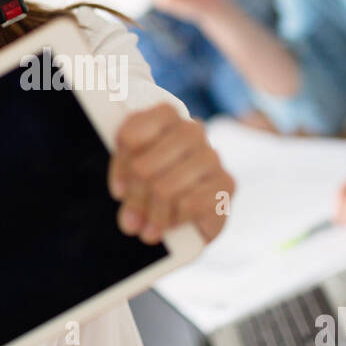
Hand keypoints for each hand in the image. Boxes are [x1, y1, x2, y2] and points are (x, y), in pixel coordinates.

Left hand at [108, 103, 233, 244]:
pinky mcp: (226, 183)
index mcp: (165, 115)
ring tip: (149, 230)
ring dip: (153, 216)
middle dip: (135, 200)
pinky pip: (189, 205)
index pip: (130, 137)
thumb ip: (126, 182)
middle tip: (130, 220)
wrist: (193, 212)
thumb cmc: (158, 185)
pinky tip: (175, 223)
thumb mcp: (133, 176)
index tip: (119, 191)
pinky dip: (176, 220)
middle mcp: (191, 129)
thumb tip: (128, 212)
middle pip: (143, 168)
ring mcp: (211, 155)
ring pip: (164, 190)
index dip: (121, 169)